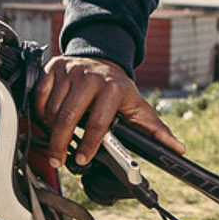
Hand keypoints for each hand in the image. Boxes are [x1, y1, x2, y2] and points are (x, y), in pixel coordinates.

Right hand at [33, 54, 183, 168]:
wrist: (103, 60)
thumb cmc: (119, 90)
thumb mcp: (139, 108)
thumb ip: (157, 131)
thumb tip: (179, 149)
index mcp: (113, 89)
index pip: (97, 123)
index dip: (88, 145)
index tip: (82, 159)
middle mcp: (91, 78)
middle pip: (67, 118)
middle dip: (61, 144)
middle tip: (59, 159)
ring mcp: (71, 71)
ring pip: (51, 109)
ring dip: (50, 129)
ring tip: (57, 140)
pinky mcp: (54, 67)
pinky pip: (39, 96)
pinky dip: (40, 112)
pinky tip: (48, 120)